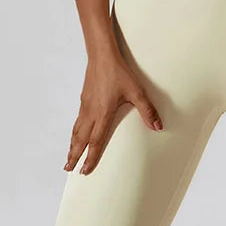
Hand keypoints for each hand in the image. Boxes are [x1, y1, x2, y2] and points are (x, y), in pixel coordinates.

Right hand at [64, 46, 162, 173]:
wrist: (101, 55)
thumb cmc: (119, 72)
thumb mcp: (137, 91)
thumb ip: (147, 110)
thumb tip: (158, 127)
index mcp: (103, 113)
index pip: (95, 141)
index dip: (90, 157)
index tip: (85, 170)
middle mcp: (91, 112)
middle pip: (80, 139)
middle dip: (74, 155)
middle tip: (68, 168)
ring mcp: (85, 106)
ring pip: (76, 130)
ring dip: (72, 145)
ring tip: (68, 156)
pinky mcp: (84, 99)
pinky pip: (77, 121)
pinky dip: (75, 132)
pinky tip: (76, 134)